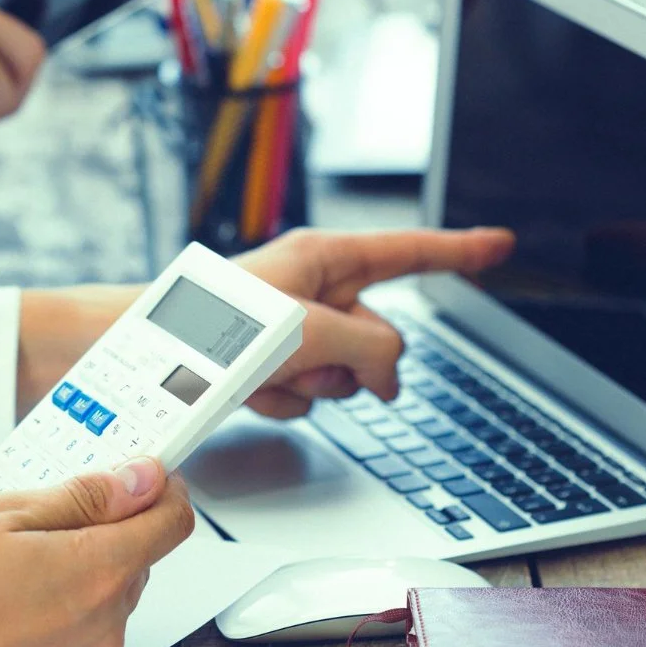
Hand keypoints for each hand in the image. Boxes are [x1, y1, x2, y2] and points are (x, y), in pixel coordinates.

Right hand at [0, 457, 191, 646]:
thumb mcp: (0, 515)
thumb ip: (82, 497)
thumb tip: (138, 480)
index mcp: (101, 572)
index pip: (172, 521)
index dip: (159, 488)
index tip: (135, 473)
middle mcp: (104, 623)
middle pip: (134, 557)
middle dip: (100, 526)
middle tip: (38, 510)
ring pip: (100, 593)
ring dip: (70, 567)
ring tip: (2, 556)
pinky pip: (71, 628)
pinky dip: (49, 606)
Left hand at [233, 228, 514, 416]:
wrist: (146, 361)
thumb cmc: (215, 324)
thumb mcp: (315, 329)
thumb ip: (375, 347)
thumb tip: (390, 373)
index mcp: (325, 258)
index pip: (411, 252)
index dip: (461, 251)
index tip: (499, 245)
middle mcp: (310, 289)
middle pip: (378, 333)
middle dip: (358, 361)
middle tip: (313, 361)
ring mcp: (289, 330)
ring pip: (342, 374)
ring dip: (314, 385)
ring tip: (269, 373)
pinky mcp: (264, 365)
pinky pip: (303, 394)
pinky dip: (282, 400)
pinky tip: (249, 392)